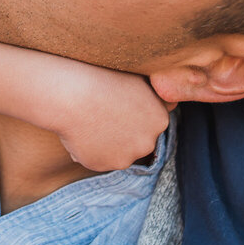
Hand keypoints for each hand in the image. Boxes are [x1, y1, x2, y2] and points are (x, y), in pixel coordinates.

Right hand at [50, 65, 172, 172]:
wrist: (72, 94)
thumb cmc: (102, 78)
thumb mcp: (138, 80)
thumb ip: (156, 97)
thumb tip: (172, 105)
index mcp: (161, 119)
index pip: (153, 121)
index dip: (136, 112)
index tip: (120, 103)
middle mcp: (148, 142)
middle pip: (138, 139)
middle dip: (126, 130)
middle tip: (105, 112)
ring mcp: (125, 157)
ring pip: (119, 151)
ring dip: (109, 142)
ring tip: (91, 120)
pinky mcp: (102, 165)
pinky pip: (98, 158)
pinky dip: (91, 149)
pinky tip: (81, 132)